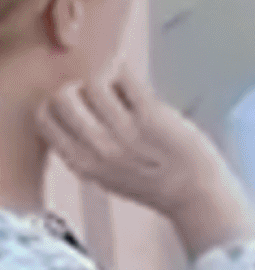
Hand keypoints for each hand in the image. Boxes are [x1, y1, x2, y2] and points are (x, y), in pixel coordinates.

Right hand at [39, 75, 253, 255]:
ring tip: (124, 94)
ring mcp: (125, 130)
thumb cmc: (154, 182)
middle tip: (99, 94)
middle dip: (77, 88)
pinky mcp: (152, 115)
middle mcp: (98, 147)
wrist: (196, 193)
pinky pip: (125, 79)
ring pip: (94, 82)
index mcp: (82, 162)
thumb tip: (67, 111)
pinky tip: (136, 88)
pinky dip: (128, 76)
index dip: (55, 103)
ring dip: (108, 82)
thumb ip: (82, 149)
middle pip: (62, 96)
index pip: (43, 118)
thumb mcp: (104, 175)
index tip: (74, 103)